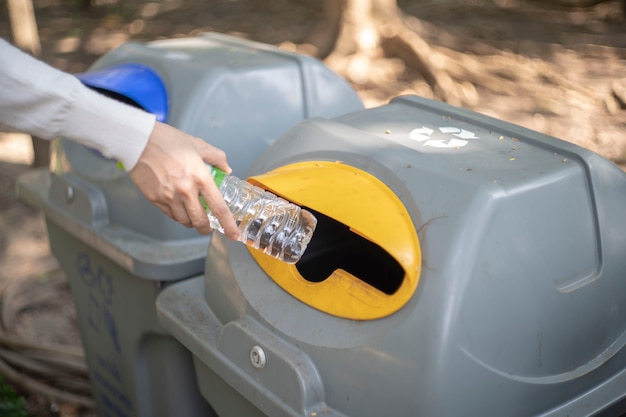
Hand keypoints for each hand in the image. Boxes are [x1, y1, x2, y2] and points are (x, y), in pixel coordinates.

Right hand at [129, 122, 239, 239]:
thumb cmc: (167, 141)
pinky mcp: (155, 199)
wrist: (139, 141)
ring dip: (191, 222)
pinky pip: (170, 215)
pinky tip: (178, 208)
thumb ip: (216, 158)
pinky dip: (177, 215)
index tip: (233, 234)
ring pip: (184, 221)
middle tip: (207, 227)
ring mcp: (169, 197)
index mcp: (200, 178)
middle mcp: (186, 191)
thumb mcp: (198, 145)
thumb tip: (226, 169)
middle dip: (205, 228)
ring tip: (192, 216)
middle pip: (200, 221)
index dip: (228, 225)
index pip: (219, 208)